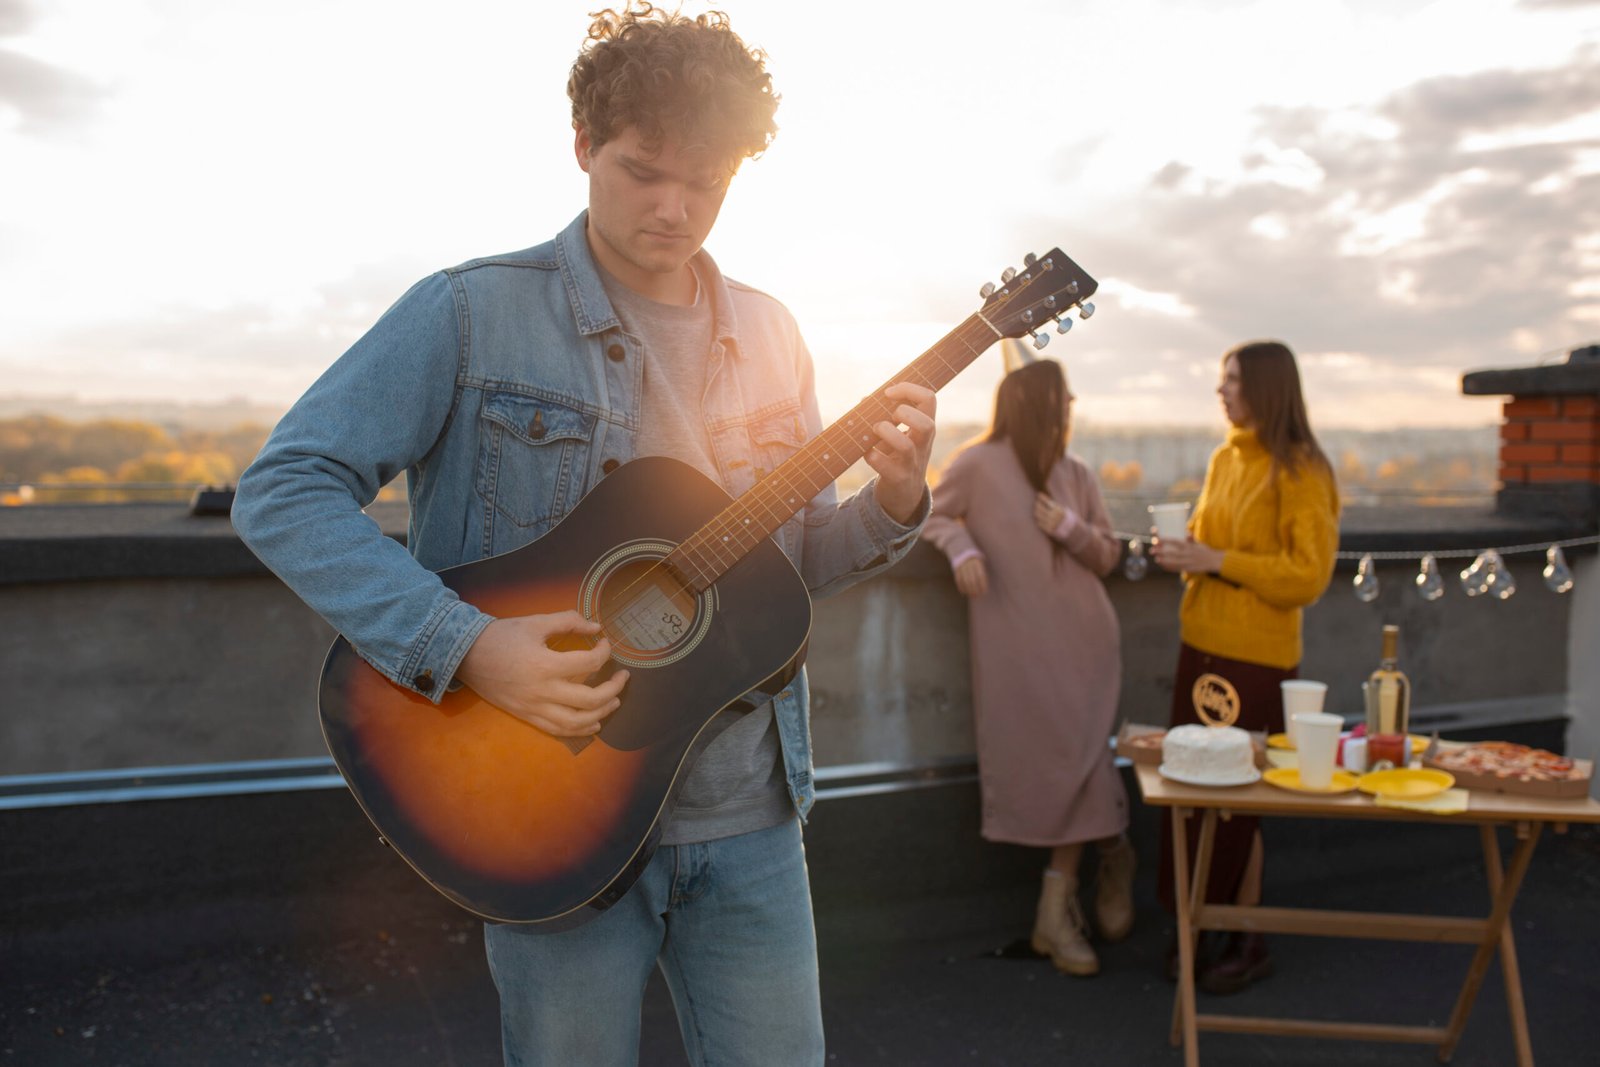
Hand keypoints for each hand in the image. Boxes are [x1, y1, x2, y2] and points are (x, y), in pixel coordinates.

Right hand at [455, 611, 629, 736]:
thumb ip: (568, 622)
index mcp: (545, 665)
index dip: (605, 652)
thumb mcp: (535, 622)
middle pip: (590, 699)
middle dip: (613, 688)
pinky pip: (558, 730)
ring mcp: (534, 708)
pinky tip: (593, 723)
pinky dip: (579, 730)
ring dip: (602, 713)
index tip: (606, 643)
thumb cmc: (501, 636)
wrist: (467, 656)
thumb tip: (596, 627)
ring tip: (614, 701)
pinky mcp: (527, 716)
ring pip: (577, 722)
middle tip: (623, 676)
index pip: (589, 662)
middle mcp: (542, 691)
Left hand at [868, 382, 936, 524]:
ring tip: (876, 429)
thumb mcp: (897, 434)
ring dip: (886, 432)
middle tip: (889, 415)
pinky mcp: (898, 479)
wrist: (903, 495)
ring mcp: (912, 464)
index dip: (909, 389)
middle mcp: (922, 445)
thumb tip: (865, 400)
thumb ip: (883, 416)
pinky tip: (867, 451)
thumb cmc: (897, 457)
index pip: (929, 399)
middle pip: (927, 424)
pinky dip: (871, 455)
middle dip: (905, 413)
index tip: (888, 392)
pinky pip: (885, 466)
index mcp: (924, 427)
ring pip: (906, 446)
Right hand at [953, 556, 988, 596]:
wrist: (961, 548)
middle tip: (976, 596)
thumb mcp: (980, 561)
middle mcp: (969, 564)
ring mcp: (962, 566)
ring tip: (971, 595)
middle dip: (975, 590)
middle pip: (972, 580)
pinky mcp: (956, 568)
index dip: (982, 585)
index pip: (981, 576)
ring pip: (965, 581)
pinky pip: (958, 580)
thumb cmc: (974, 558)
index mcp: (977, 562)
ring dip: (968, 590)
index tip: (984, 592)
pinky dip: (961, 587)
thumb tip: (983, 587)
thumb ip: (981, 572)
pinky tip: (963, 592)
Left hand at [1033, 492, 1073, 536]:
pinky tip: (1039, 518)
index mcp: (1059, 510)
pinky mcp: (1048, 530)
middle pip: (1040, 508)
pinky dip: (1039, 520)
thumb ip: (1056, 506)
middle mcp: (1054, 516)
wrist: (1073, 532)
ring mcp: (1050, 523)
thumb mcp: (1064, 510)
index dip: (1042, 498)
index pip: (1047, 502)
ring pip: (1038, 515)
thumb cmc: (1068, 519)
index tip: (1039, 494)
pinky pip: (1040, 523)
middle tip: (1036, 503)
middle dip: (1037, 504)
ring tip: (1036, 510)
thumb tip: (1046, 500)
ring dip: (1036, 511)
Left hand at [1151, 536, 1224, 574]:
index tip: (1157, 539)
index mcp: (1189, 546)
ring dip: (1163, 560)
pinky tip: (1163, 566)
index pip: (1175, 542)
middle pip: (1171, 552)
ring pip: (1173, 561)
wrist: (1215, 561)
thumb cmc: (1205, 551)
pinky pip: (1176, 568)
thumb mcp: (1199, 544)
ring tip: (1156, 559)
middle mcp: (1187, 554)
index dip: (1165, 540)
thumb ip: (1191, 540)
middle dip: (1161, 552)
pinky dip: (1169, 567)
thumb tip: (1187, 533)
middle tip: (1152, 550)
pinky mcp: (1188, 569)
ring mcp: (1187, 562)